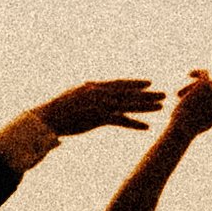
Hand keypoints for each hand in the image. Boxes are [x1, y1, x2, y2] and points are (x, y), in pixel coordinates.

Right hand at [36, 79, 163, 136]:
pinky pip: (121, 120)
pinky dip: (135, 124)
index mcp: (94, 87)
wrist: (46, 118)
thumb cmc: (56, 110)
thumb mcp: (72, 97)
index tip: (149, 83)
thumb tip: (88, 90)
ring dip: (146, 106)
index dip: (135, 83)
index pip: (119, 84)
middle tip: (164, 94)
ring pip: (129, 104)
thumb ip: (84, 93)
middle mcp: (100, 93)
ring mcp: (100, 104)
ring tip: (162, 107)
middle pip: (128, 93)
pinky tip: (147, 127)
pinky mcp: (98, 118)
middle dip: (147, 93)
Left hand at [166, 69, 211, 137]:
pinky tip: (189, 74)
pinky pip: (204, 73)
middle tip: (179, 97)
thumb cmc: (187, 128)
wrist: (183, 128)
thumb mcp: (198, 121)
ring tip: (178, 95)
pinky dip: (197, 72)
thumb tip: (204, 95)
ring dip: (191, 88)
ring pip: (205, 82)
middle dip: (197, 92)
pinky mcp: (206, 84)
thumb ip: (205, 110)